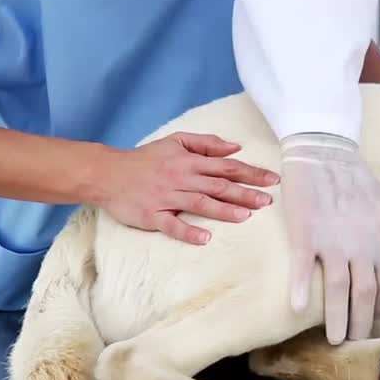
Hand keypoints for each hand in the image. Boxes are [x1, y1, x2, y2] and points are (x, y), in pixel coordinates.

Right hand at [94, 132, 278, 244]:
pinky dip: (188, 231)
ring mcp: (167, 198)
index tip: (273, 180)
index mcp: (190, 162)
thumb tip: (235, 147)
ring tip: (245, 216)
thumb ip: (206, 143)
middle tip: (268, 201)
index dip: (252, 173)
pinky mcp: (152, 216)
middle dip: (245, 193)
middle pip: (219, 186)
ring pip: (200, 203)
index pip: (227, 167)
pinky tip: (205, 238)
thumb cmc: (146, 158)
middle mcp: (181, 178)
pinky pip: (171, 224)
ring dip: (223, 210)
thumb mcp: (176, 141)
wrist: (107, 173)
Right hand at [280, 133, 379, 343]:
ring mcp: (332, 241)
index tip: (376, 324)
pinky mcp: (305, 233)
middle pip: (364, 293)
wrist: (326, 152)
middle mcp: (361, 246)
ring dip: (337, 317)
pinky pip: (301, 266)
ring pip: (336, 288)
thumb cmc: (359, 181)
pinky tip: (298, 308)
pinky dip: (300, 288)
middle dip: (363, 323)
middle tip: (357, 344)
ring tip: (334, 340)